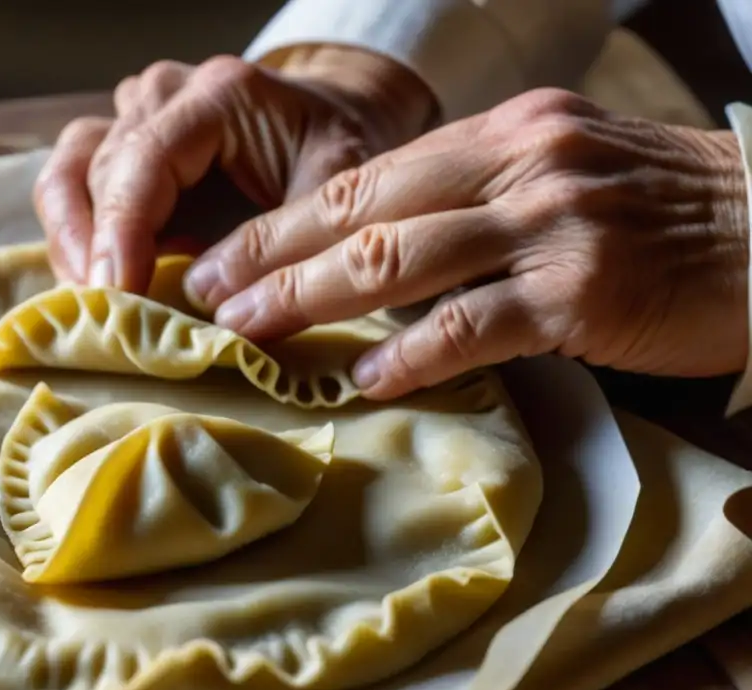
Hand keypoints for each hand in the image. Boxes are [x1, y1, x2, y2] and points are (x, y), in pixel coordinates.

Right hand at [34, 47, 435, 292]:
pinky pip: (72, 181)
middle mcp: (166, 95)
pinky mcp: (124, 147)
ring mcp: (136, 116)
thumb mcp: (337, 191)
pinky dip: (72, 233)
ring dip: (70, 240)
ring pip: (72, 170)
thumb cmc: (338, 152)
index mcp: (219, 96)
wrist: (335, 119)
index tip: (118, 293)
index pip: (146, 156)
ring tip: (87, 305)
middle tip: (106, 320)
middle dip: (95, 248)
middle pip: (101, 167)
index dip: (123, 228)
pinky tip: (89, 282)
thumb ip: (289, 247)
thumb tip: (223, 318)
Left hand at [184, 88, 749, 398]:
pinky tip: (366, 379)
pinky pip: (476, 325)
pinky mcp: (584, 291)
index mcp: (503, 134)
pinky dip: (414, 355)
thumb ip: (477, 198)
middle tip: (206, 295)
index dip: (285, 221)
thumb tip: (388, 244)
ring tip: (251, 333)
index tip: (225, 256)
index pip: (367, 178)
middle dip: (274, 258)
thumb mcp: (562, 171)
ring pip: (403, 262)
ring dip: (315, 300)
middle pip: (365, 212)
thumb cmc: (660, 211)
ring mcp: (551, 225)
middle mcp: (518, 165)